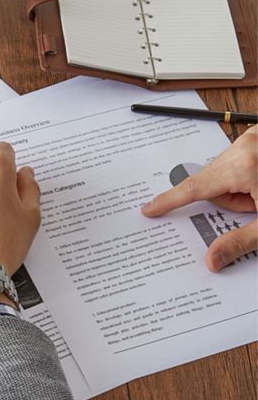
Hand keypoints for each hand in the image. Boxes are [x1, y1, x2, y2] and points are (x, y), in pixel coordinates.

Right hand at [141, 129, 257, 271]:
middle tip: (256, 208)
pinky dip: (249, 178)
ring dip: (241, 189)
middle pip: (214, 180)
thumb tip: (211, 260)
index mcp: (245, 166)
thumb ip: (239, 242)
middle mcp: (246, 146)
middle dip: (231, 199)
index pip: (194, 188)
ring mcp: (255, 139)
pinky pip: (241, 162)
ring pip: (228, 172)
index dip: (170, 201)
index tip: (150, 208)